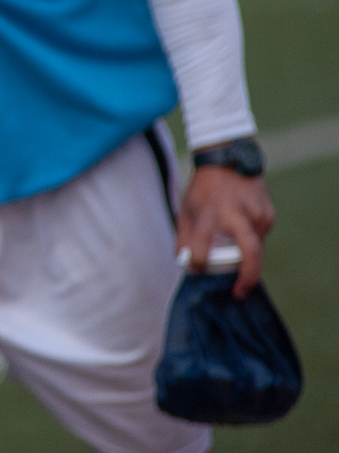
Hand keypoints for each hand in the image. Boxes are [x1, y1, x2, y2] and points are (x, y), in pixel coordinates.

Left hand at [178, 164, 275, 298]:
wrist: (227, 160)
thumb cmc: (203, 190)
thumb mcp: (186, 209)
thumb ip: (184, 237)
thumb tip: (185, 264)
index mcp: (210, 212)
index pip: (204, 243)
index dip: (199, 261)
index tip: (197, 270)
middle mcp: (236, 213)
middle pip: (251, 253)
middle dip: (248, 277)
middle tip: (239, 292)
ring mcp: (257, 213)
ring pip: (256, 248)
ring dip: (245, 256)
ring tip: (232, 244)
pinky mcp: (269, 214)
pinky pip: (261, 237)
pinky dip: (251, 240)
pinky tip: (240, 228)